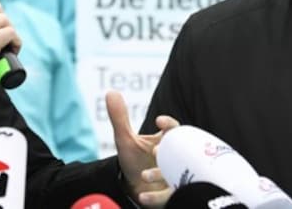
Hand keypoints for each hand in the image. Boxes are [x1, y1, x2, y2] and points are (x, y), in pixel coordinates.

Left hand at [106, 91, 179, 207]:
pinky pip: (168, 197)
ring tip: (145, 174)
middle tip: (157, 150)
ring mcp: (175, 177)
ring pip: (176, 175)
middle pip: (180, 152)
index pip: (175, 129)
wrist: (134, 187)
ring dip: (162, 174)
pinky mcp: (170, 195)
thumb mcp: (125, 139)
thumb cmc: (135, 160)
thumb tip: (111, 92)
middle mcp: (175, 158)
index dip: (170, 124)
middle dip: (170, 151)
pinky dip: (156, 198)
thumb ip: (119, 118)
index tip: (159, 121)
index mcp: (167, 141)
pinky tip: (143, 197)